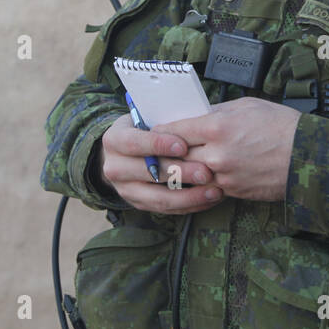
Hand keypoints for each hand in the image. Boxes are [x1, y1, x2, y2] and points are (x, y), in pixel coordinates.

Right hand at [96, 113, 223, 214]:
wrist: (124, 152)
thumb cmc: (144, 128)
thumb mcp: (146, 119)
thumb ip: (165, 122)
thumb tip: (197, 119)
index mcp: (114, 140)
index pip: (134, 143)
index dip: (158, 144)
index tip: (183, 145)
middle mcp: (114, 167)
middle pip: (149, 172)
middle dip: (180, 173)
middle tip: (206, 172)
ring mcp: (125, 190)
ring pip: (159, 198)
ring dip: (189, 196)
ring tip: (214, 191)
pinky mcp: (139, 204)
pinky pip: (167, 209)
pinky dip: (190, 205)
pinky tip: (209, 199)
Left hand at [152, 97, 299, 202]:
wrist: (307, 155)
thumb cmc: (280, 125)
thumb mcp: (245, 106)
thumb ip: (215, 112)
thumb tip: (195, 116)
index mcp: (216, 127)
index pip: (172, 131)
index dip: (159, 132)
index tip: (153, 132)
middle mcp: (215, 154)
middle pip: (174, 158)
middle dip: (164, 155)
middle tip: (154, 152)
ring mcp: (223, 177)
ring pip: (188, 177)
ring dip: (180, 172)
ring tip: (174, 166)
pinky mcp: (233, 192)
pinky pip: (207, 188)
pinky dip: (201, 182)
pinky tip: (200, 175)